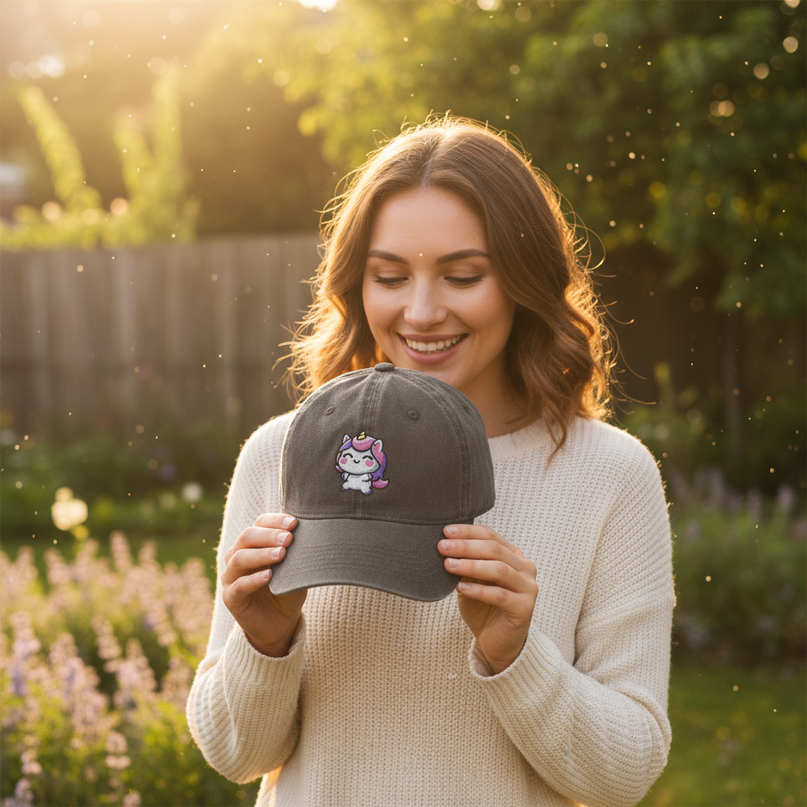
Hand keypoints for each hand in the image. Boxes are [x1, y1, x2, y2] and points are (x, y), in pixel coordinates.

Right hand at [221, 513, 306, 656]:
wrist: (280, 624)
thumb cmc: (288, 590)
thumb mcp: (295, 570)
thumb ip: (297, 554)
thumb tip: (311, 534)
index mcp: (252, 544)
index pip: (259, 524)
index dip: (275, 521)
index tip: (294, 523)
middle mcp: (237, 556)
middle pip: (246, 537)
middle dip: (269, 535)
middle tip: (289, 539)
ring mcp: (231, 577)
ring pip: (239, 559)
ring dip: (261, 554)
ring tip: (281, 554)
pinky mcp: (230, 598)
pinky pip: (239, 585)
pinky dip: (254, 579)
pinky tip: (269, 576)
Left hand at [439, 524, 537, 674]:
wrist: (496, 641)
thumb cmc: (483, 607)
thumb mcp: (472, 581)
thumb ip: (467, 564)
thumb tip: (446, 546)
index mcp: (514, 556)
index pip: (491, 536)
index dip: (468, 532)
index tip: (445, 531)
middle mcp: (525, 568)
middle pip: (495, 550)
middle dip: (466, 546)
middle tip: (443, 547)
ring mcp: (528, 587)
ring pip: (499, 570)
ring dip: (471, 566)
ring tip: (449, 565)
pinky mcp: (525, 608)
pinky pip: (500, 595)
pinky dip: (479, 590)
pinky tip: (461, 589)